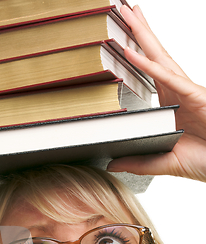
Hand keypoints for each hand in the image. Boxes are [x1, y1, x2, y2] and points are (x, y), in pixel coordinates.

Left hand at [107, 5, 205, 182]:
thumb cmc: (203, 161)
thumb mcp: (162, 162)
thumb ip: (137, 161)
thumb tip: (112, 163)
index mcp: (170, 104)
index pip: (148, 73)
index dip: (135, 54)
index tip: (120, 39)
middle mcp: (177, 92)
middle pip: (153, 55)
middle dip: (138, 31)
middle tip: (121, 9)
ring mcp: (186, 91)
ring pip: (160, 58)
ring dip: (142, 35)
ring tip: (128, 14)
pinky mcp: (194, 96)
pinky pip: (167, 77)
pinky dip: (149, 65)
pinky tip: (132, 51)